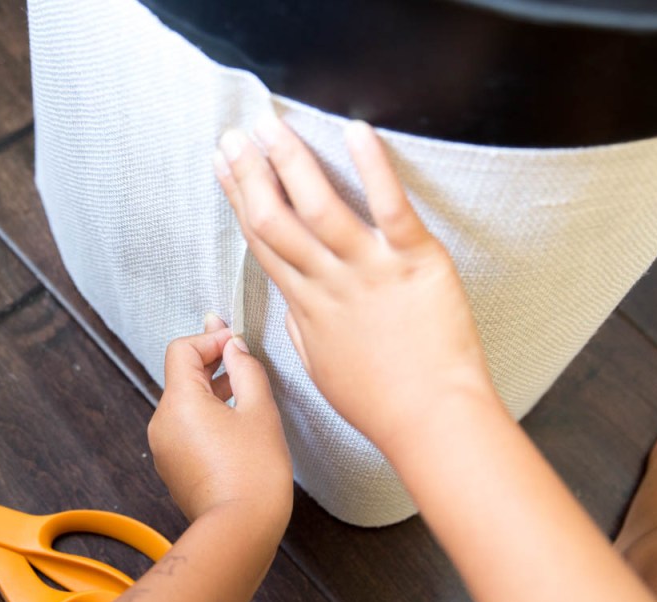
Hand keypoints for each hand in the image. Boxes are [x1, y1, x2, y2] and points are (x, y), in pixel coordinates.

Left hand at [147, 317, 291, 533]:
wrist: (241, 530)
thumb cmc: (254, 473)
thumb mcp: (260, 410)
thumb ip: (246, 368)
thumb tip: (234, 346)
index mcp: (179, 402)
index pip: (182, 350)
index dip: (210, 338)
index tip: (236, 340)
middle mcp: (162, 422)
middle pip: (181, 375)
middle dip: (212, 363)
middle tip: (243, 358)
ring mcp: (163, 447)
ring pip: (184, 403)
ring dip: (211, 390)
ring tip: (245, 394)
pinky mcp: (172, 466)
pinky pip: (185, 428)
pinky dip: (205, 417)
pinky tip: (235, 426)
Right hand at [213, 116, 499, 451]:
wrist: (431, 420)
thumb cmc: (379, 401)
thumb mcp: (321, 367)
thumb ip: (302, 327)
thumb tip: (294, 302)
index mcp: (305, 305)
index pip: (261, 241)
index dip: (238, 200)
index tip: (225, 168)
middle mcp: (328, 282)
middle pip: (275, 219)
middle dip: (250, 173)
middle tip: (234, 136)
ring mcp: (368, 270)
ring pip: (318, 207)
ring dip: (290, 161)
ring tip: (271, 126)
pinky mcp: (413, 263)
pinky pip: (388, 207)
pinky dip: (372, 167)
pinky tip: (355, 131)